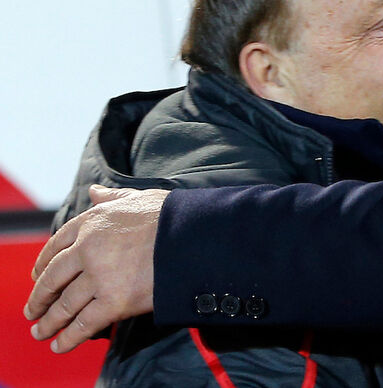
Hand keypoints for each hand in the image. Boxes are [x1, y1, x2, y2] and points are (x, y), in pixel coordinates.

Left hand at [24, 184, 167, 352]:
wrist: (195, 235)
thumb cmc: (171, 216)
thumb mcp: (139, 198)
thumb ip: (112, 199)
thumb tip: (93, 192)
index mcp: (92, 222)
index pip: (55, 246)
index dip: (42, 264)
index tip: (36, 276)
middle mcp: (88, 249)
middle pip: (53, 278)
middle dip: (39, 297)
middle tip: (32, 310)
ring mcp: (100, 276)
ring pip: (64, 304)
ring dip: (49, 321)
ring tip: (40, 332)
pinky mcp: (114, 302)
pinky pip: (84, 324)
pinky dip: (69, 337)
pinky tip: (60, 345)